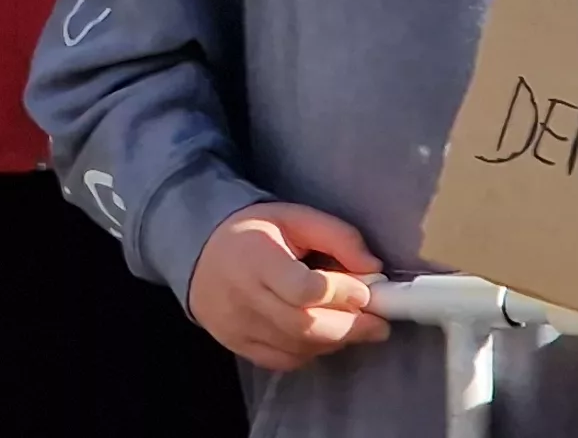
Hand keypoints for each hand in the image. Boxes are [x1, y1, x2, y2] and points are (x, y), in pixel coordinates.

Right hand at [187, 202, 388, 371]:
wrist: (199, 251)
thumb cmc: (255, 232)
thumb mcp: (295, 217)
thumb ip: (338, 237)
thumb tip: (374, 270)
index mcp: (255, 257)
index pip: (303, 290)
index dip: (341, 294)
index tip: (365, 289)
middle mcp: (242, 296)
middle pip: (304, 326)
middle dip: (350, 327)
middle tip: (378, 323)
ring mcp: (236, 325)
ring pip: (298, 348)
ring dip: (335, 340)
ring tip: (353, 325)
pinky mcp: (237, 344)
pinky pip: (284, 360)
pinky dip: (311, 352)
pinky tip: (321, 334)